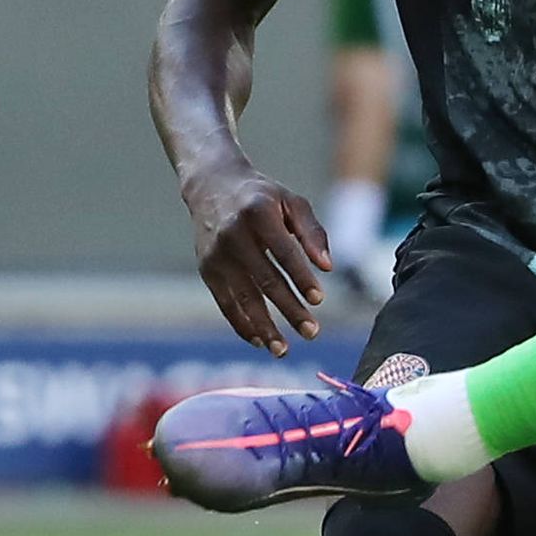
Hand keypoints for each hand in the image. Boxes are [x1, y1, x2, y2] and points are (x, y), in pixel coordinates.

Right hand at [185, 164, 333, 353]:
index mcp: (258, 214)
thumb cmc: (262, 197)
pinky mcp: (207, 270)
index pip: (284, 252)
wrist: (212, 186)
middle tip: (312, 332)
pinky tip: (260, 341)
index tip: (319, 300)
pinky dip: (242, 324)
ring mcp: (217, 255)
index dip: (301, 277)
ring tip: (284, 349)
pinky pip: (225, 303)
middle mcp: (233, 235)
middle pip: (265, 280)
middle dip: (289, 309)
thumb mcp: (291, 201)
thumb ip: (312, 232)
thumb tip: (327, 267)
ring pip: (243, 297)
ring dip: (264, 326)